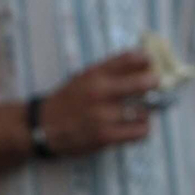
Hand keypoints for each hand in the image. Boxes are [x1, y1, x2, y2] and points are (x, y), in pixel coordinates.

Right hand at [39, 49, 159, 156]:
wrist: (41, 127)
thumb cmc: (69, 99)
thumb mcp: (86, 77)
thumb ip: (113, 69)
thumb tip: (147, 61)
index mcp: (95, 74)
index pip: (130, 58)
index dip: (147, 59)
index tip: (150, 63)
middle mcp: (100, 92)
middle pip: (145, 82)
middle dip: (154, 84)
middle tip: (153, 86)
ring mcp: (103, 115)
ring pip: (146, 110)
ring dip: (147, 110)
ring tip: (139, 111)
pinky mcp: (105, 136)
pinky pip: (139, 132)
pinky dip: (143, 129)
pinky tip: (135, 126)